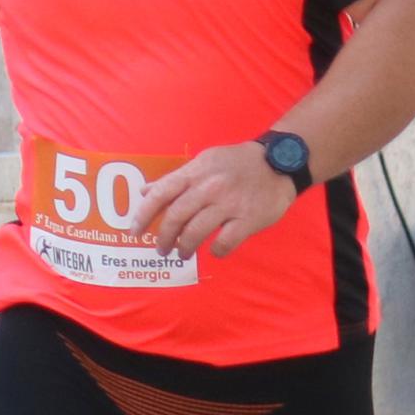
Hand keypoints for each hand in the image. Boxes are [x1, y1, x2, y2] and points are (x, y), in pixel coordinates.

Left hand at [129, 139, 308, 261]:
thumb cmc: (236, 163)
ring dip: (185, 247)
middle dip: (164, 237)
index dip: (143, 214)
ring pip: (196, 232)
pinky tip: (215, 250)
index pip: (161, 193)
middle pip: (176, 217)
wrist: (280, 161)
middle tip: (161, 249)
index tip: (134, 231)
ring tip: (182, 253)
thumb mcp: (204, 162)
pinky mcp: (249, 218)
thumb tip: (144, 191)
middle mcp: (209, 187)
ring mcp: (229, 203)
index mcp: (196, 172)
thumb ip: (175, 179)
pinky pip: (225, 242)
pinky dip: (216, 250)